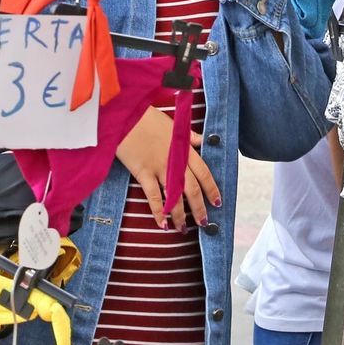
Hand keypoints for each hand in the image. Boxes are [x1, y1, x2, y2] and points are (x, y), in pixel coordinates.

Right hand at [115, 106, 220, 230]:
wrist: (125, 116)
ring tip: (182, 228)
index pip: (204, 173)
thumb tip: (202, 140)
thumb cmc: (147, 117)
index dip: (212, 189)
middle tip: (203, 223)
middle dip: (199, 208)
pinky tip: (162, 224)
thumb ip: (188, 136)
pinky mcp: (143, 172)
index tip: (217, 202)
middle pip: (192, 189)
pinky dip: (158, 211)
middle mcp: (175, 161)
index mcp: (184, 148)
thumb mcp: (172, 124)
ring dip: (180, 215)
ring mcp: (159, 168)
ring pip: (174, 197)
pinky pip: (153, 196)